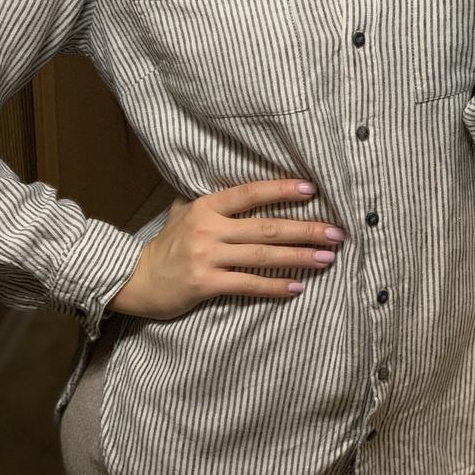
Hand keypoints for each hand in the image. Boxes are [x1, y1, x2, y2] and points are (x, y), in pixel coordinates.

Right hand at [106, 179, 345, 319]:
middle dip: (306, 229)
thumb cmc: (166, 244)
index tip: (312, 189)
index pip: (251, 193)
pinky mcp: (205, 284)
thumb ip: (212, 200)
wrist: (137, 279)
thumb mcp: (184, 212)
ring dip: (300, 257)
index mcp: (207, 206)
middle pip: (266, 226)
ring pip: (263, 255)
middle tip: (337, 232)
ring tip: (327, 258)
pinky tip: (298, 287)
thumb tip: (242, 187)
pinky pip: (248, 284)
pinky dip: (275, 286)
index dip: (282, 190)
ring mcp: (207, 256)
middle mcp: (209, 228)